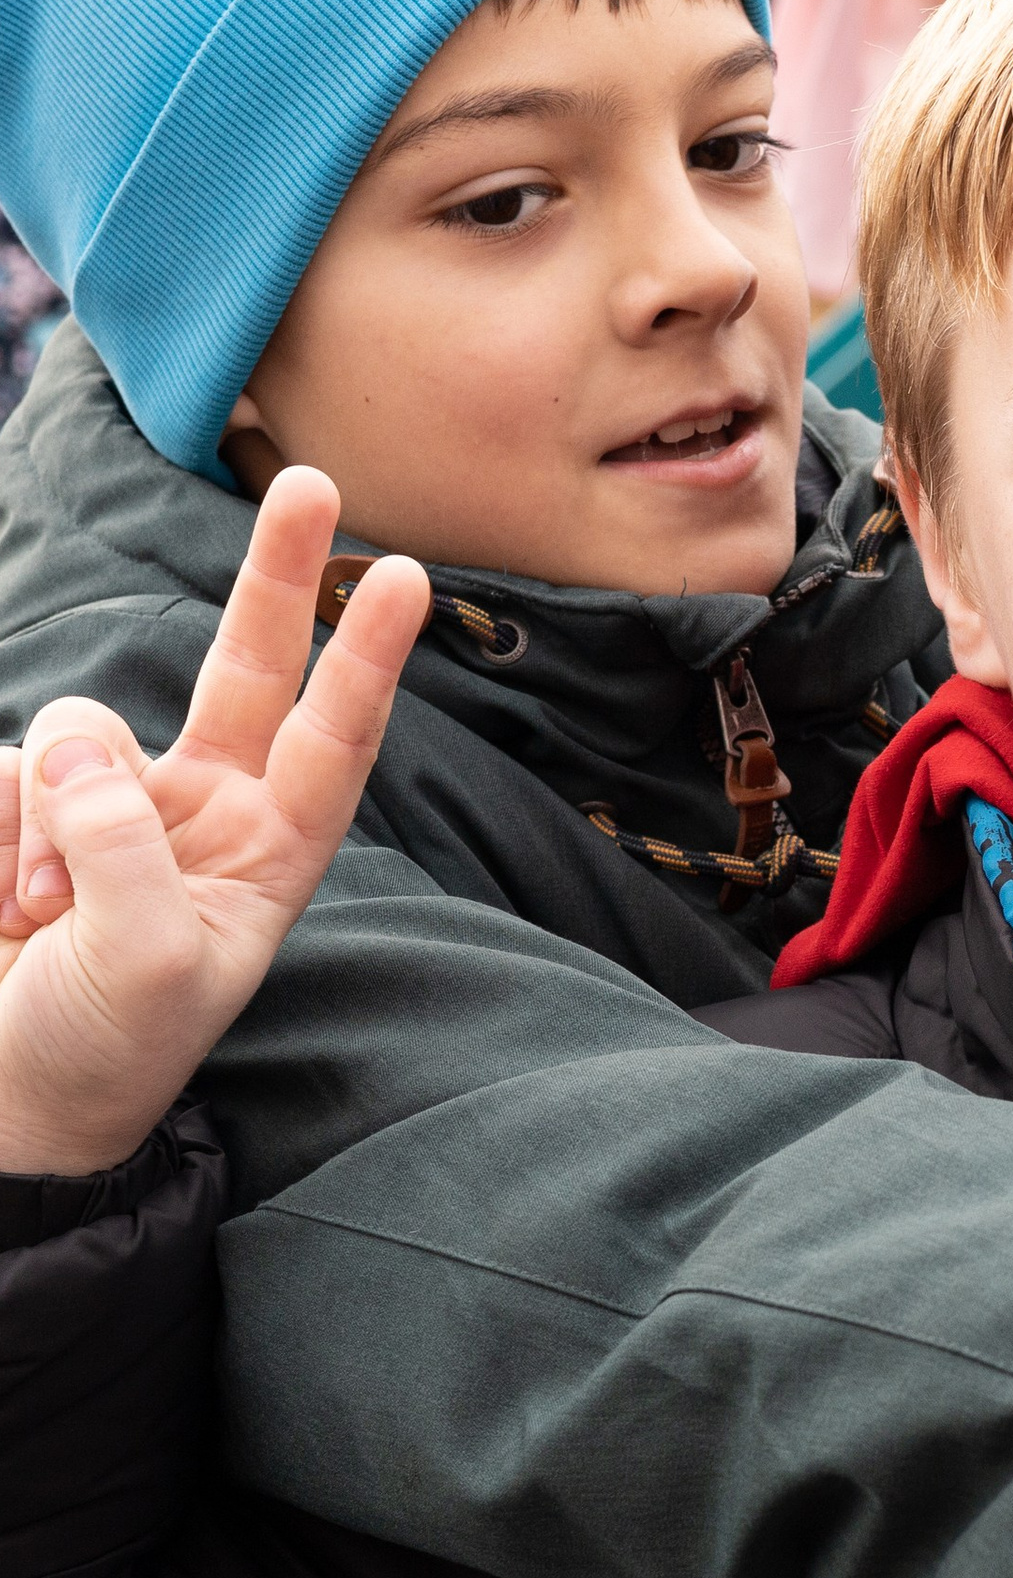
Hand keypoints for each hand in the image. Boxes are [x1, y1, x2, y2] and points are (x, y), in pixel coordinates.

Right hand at [0, 467, 426, 1175]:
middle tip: (307, 479)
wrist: (10, 1097)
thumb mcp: (147, 961)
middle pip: (246, 666)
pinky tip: (3, 909)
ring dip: (49, 815)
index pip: (332, 738)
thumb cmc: (107, 1048)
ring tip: (38, 915)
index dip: (365, 659)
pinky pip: (2, 769)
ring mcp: (110, 802)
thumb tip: (80, 740)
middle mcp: (203, 811)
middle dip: (275, 576)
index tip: (407, 577)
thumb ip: (120, 846)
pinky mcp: (22, 807)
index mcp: (271, 853)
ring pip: (80, 730)